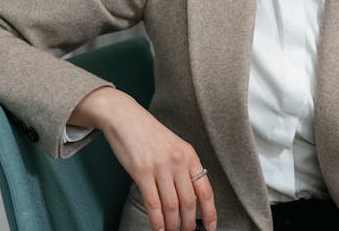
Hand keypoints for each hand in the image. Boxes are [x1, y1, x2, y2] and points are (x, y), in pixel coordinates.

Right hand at [70, 87, 217, 230]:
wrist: (126, 118)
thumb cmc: (150, 135)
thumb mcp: (175, 147)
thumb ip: (184, 169)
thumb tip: (191, 197)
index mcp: (190, 156)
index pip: (206, 190)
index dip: (210, 213)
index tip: (211, 227)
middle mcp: (178, 162)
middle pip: (189, 202)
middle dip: (189, 224)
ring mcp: (160, 167)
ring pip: (171, 206)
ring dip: (173, 226)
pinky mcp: (142, 172)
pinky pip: (152, 203)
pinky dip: (156, 221)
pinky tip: (158, 229)